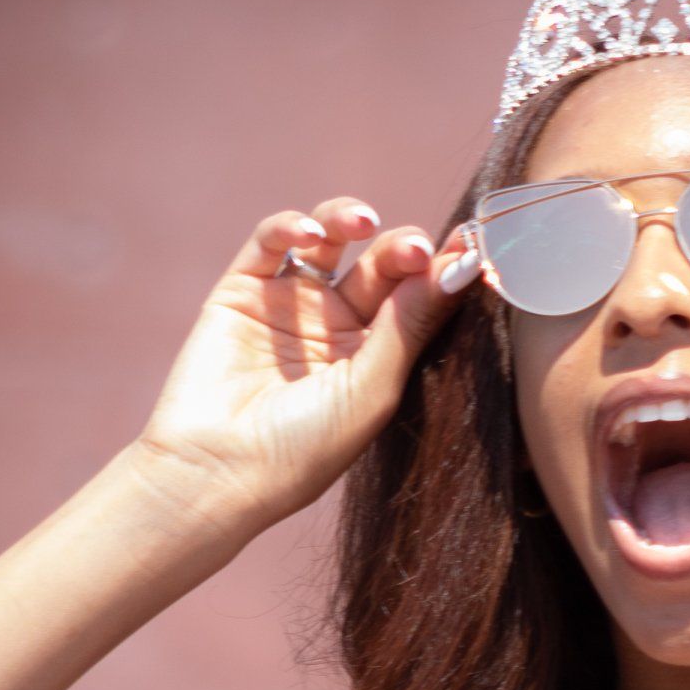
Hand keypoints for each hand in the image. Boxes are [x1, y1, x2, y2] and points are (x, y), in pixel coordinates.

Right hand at [131, 198, 469, 535]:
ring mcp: (290, 306)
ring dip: (349, 219)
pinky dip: (291, 226)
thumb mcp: (372, 389)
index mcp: (378, 357)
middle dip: (402, 249)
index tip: (470, 250)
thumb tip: (457, 267)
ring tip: (365, 222)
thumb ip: (410, 325)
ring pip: (330, 241)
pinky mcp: (242, 291)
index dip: (442, 272)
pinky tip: (311, 234)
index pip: (418, 300)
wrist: (219, 471)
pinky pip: (271, 242)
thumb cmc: (306, 448)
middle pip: (381, 266)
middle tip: (417, 248)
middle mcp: (337, 327)